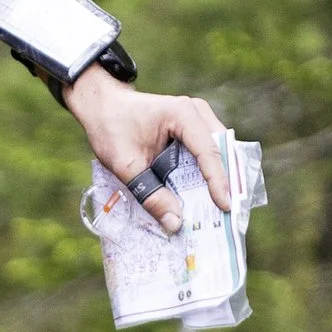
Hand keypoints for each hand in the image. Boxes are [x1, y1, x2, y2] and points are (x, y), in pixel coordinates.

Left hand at [64, 68, 236, 234]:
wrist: (103, 107)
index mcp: (182, 114)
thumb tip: (175, 223)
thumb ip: (150, 194)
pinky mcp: (195, 128)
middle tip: (228, 213)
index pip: (208, 151)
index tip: (225, 206)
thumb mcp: (125, 166)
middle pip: (221, 151)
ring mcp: (198, 118)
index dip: (218, 181)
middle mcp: (196, 112)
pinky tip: (207, 195)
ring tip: (221, 208)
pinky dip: (210, 173)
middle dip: (226, 182)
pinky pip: (209, 152)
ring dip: (220, 178)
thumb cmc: (111, 129)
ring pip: (219, 152)